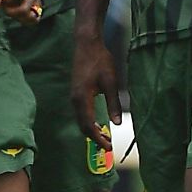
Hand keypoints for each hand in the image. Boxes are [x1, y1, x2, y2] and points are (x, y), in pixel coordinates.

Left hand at [0, 0, 40, 22]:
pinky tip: (17, 14)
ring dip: (17, 17)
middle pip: (24, 9)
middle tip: (5, 5)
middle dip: (10, 11)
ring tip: (11, 9)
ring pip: (30, 17)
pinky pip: (34, 19)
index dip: (8, 0)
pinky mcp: (38, 6)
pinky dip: (24, 20)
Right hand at [68, 35, 120, 151]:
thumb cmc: (100, 60)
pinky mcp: (75, 92)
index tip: (109, 147)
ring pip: (80, 119)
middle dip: (94, 137)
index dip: (98, 138)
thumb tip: (117, 123)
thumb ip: (113, 103)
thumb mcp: (111, 82)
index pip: (88, 125)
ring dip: (91, 130)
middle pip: (82, 125)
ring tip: (105, 137)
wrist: (86, 44)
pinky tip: (97, 122)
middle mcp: (75, 99)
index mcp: (82, 98)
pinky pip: (80, 112)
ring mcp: (73, 96)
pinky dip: (88, 121)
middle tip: (108, 145)